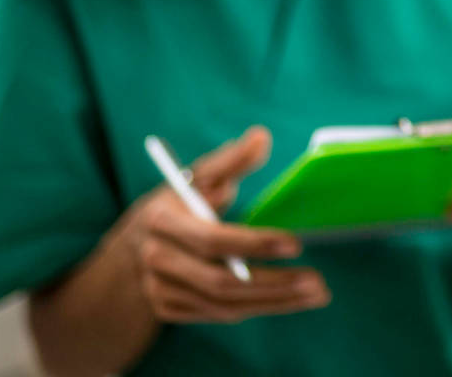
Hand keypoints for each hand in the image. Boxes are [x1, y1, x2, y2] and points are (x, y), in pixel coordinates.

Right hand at [122, 126, 329, 322]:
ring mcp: (159, 290)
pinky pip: (220, 314)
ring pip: (224, 306)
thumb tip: (262, 136)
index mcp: (161, 221)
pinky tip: (288, 300)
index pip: (212, 240)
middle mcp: (156, 260)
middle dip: (273, 284)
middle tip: (317, 282)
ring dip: (274, 302)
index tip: (296, 245)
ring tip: (315, 294)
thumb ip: (232, 160)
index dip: (254, 244)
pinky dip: (256, 308)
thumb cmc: (179, 202)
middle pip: (220, 282)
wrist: (134, 245)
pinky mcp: (169, 310)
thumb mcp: (198, 177)